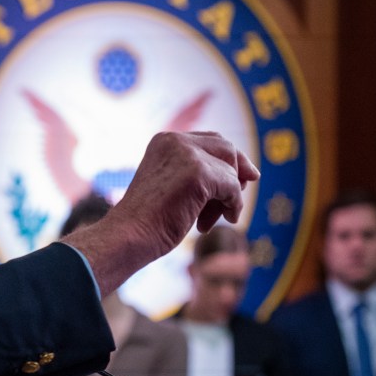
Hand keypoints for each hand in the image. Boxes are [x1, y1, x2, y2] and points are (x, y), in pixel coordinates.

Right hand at [63, 132, 258, 297]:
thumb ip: (197, 171)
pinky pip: (233, 188)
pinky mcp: (199, 173)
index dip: (229, 161)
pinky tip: (216, 223)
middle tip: (230, 206)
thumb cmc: (148, 219)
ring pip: (231, 170)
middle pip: (226, 148)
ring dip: (228, 198)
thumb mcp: (172, 184)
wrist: (129, 235)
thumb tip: (247, 173)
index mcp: (165, 140)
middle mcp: (175, 140)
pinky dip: (233, 207)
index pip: (211, 140)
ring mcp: (187, 154)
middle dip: (236, 176)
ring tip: (208, 221)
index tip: (241, 183)